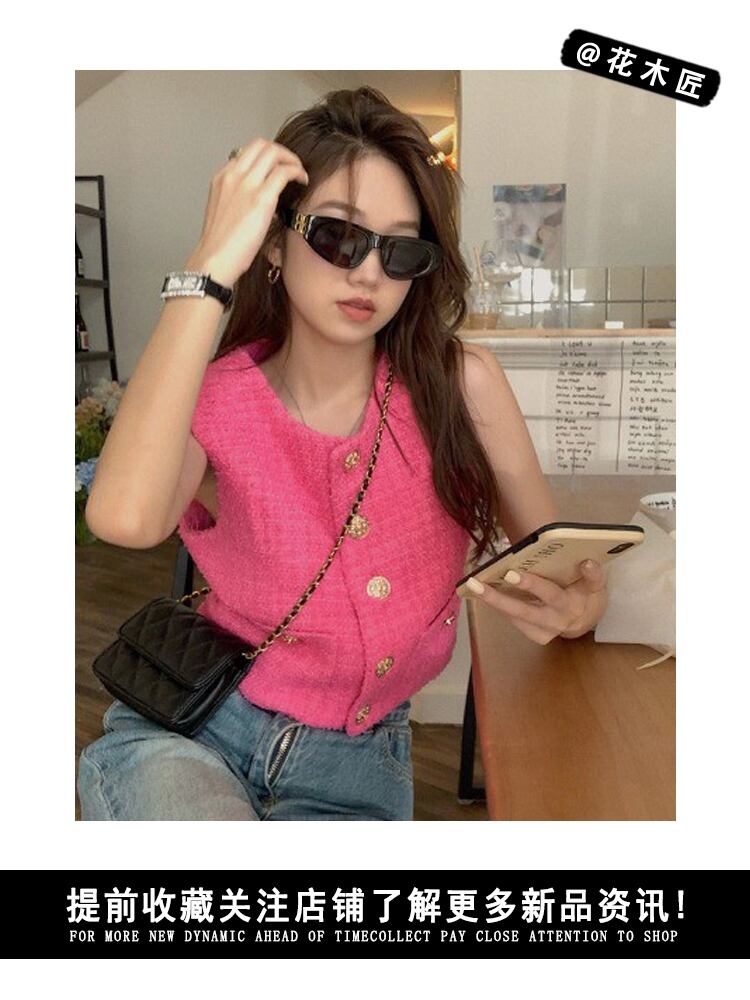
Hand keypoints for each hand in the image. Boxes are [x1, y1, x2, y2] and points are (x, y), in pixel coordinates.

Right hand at [185, 137, 308, 287]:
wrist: (214, 260)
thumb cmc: (220, 245)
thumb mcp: (224, 211)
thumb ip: (237, 197)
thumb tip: (258, 197)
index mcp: (222, 178)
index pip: (247, 152)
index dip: (267, 156)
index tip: (277, 167)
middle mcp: (233, 175)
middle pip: (261, 144)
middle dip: (281, 151)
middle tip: (291, 165)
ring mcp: (247, 184)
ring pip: (273, 152)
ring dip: (291, 159)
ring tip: (299, 173)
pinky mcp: (261, 198)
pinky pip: (284, 172)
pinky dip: (297, 171)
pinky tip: (302, 181)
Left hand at [466, 560, 607, 644]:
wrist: (579, 620)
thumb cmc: (578, 591)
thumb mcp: (586, 578)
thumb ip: (583, 568)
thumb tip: (575, 558)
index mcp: (584, 594)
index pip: (592, 582)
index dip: (590, 574)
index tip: (587, 562)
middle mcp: (568, 613)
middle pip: (551, 597)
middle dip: (529, 585)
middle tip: (510, 573)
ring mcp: (551, 628)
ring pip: (522, 613)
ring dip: (497, 599)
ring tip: (476, 584)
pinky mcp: (537, 636)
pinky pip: (514, 618)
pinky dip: (498, 604)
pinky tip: (482, 592)